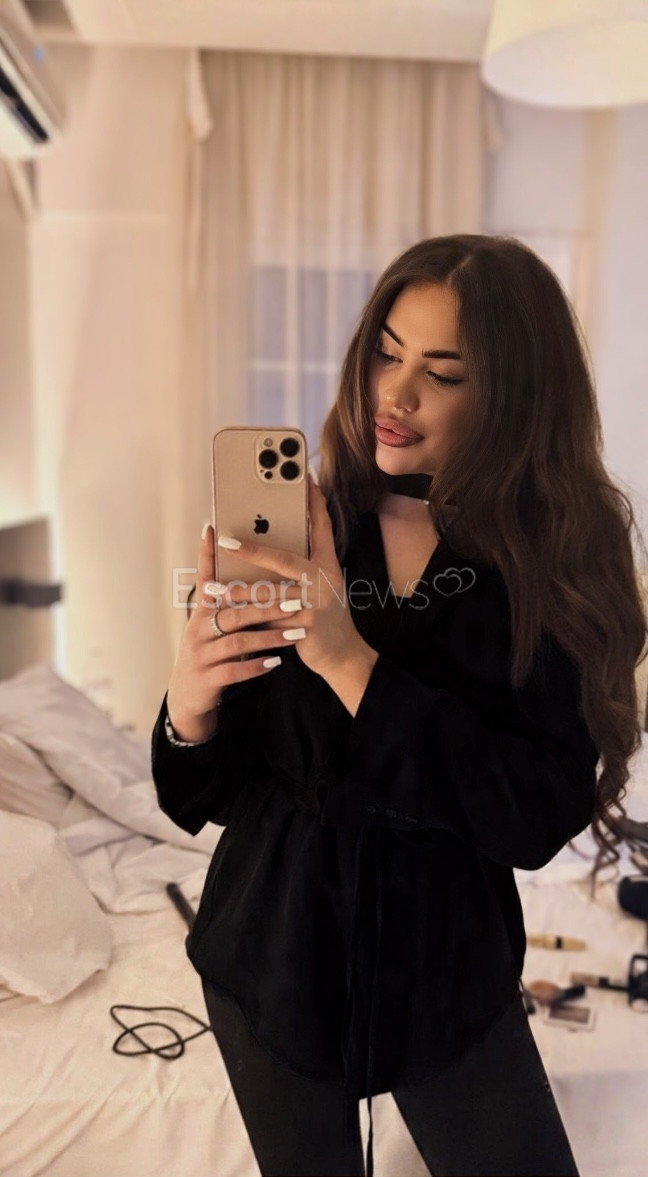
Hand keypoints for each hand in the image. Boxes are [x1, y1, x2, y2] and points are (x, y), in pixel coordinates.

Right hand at [165, 517, 297, 740]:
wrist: (189, 695)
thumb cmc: (210, 651)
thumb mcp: (215, 624)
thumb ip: (232, 603)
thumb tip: (259, 574)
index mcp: (202, 612)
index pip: (205, 578)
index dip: (206, 555)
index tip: (213, 530)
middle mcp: (197, 629)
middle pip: (234, 611)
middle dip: (267, 605)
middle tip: (297, 599)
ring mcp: (201, 655)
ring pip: (238, 641)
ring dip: (269, 637)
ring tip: (296, 633)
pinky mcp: (207, 678)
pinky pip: (233, 670)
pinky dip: (256, 666)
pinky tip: (276, 662)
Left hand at [215, 473, 366, 679]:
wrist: (342, 655)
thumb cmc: (322, 618)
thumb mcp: (317, 588)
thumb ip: (297, 571)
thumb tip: (261, 551)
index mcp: (327, 565)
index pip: (322, 527)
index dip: (314, 502)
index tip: (306, 478)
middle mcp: (325, 578)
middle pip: (284, 558)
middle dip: (252, 550)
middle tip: (225, 541)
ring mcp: (317, 601)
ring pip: (270, 592)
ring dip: (238, 590)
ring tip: (214, 587)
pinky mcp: (308, 623)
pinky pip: (272, 617)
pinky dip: (249, 616)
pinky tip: (228, 614)